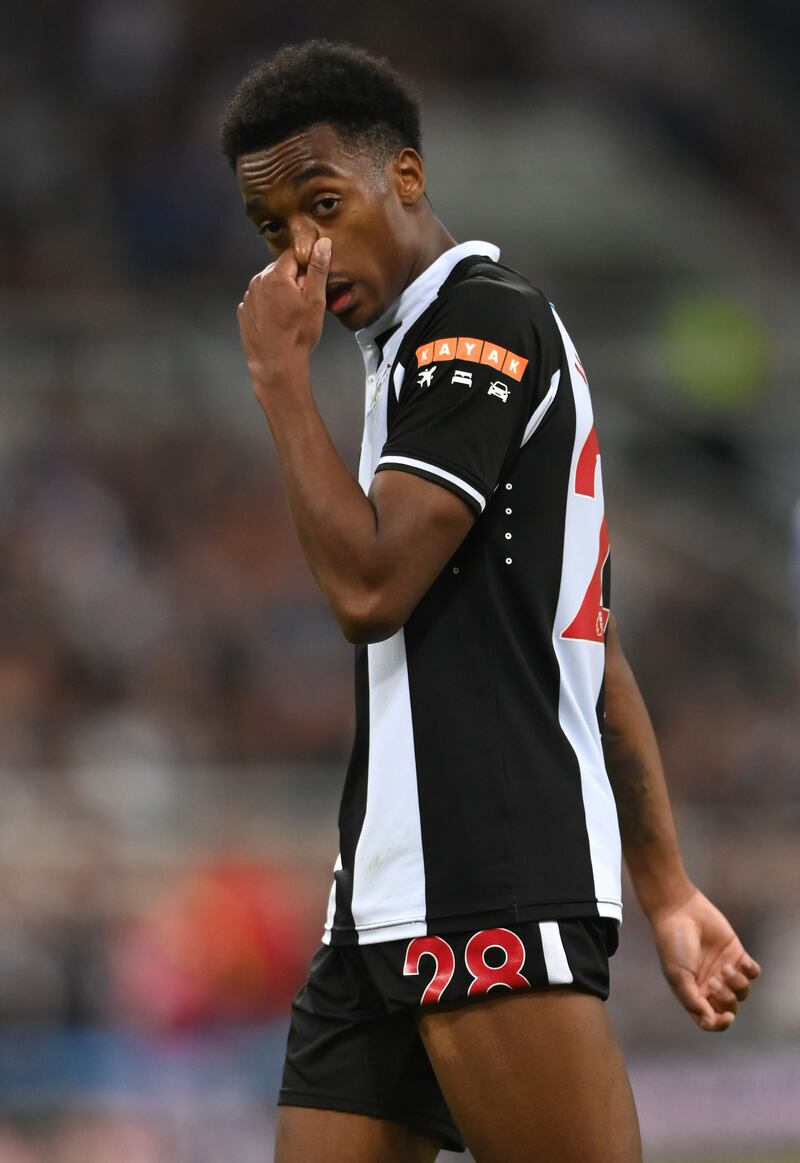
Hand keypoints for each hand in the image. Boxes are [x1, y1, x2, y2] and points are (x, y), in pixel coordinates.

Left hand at [237, 238, 330, 390]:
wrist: (276, 364)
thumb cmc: (297, 335)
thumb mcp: (315, 300)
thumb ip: (318, 269)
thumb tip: (322, 243)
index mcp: (275, 275)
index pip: (294, 255)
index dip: (306, 268)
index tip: (311, 285)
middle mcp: (257, 282)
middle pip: (281, 270)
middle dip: (294, 281)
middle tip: (303, 304)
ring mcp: (248, 297)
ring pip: (270, 285)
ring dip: (281, 294)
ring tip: (290, 316)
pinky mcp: (244, 312)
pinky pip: (260, 300)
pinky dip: (269, 306)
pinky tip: (278, 322)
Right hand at [650, 887, 760, 1031]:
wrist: (680, 911)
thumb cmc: (673, 944)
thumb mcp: (678, 976)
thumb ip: (693, 1001)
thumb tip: (709, 1022)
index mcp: (693, 992)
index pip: (710, 1020)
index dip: (720, 1024)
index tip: (726, 1016)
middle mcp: (709, 984)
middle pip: (729, 1007)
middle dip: (726, 999)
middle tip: (714, 980)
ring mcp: (724, 969)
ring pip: (743, 992)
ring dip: (738, 984)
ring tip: (726, 967)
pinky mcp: (736, 954)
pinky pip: (753, 973)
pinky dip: (750, 971)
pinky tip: (741, 962)